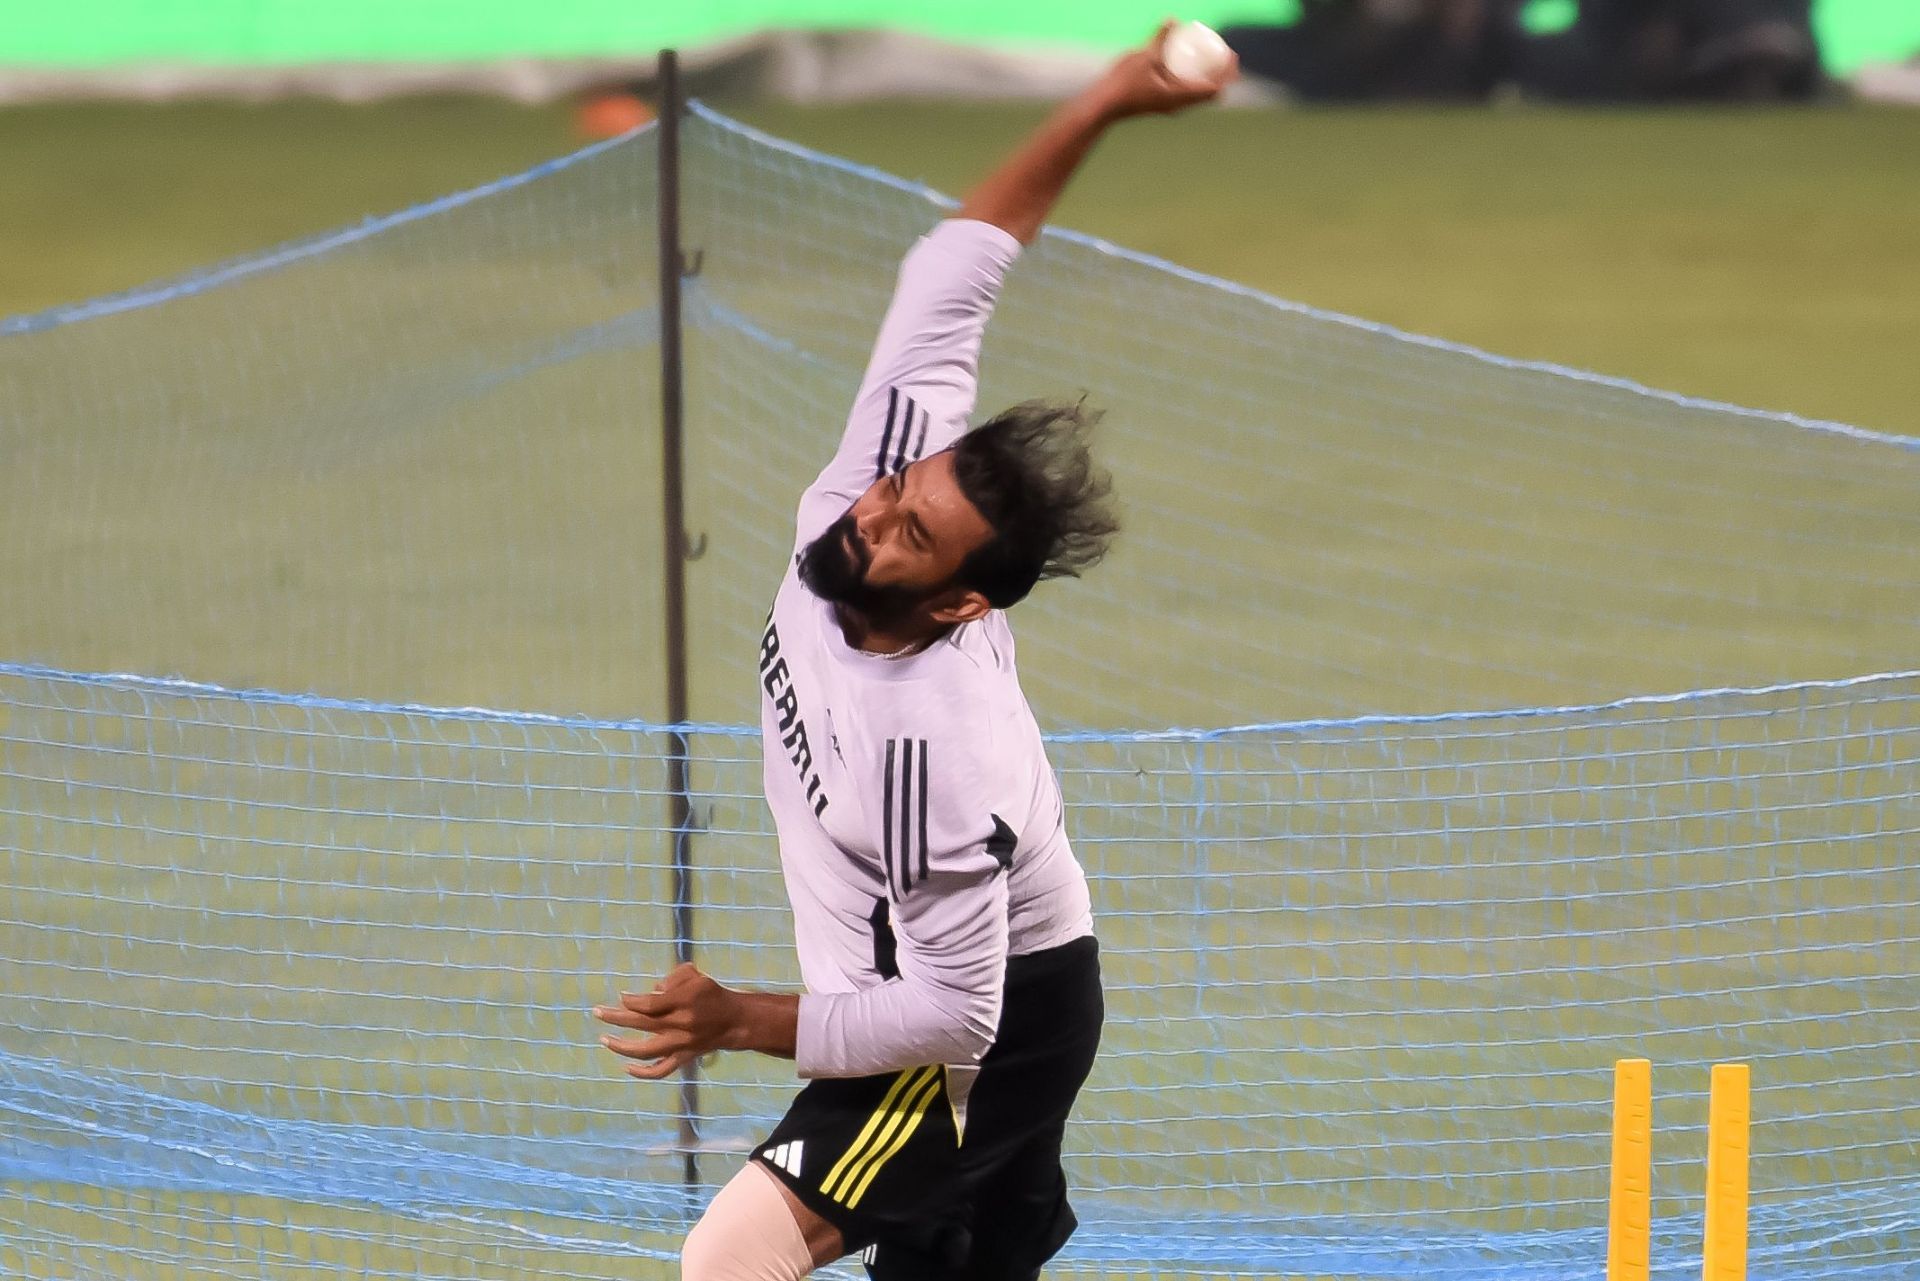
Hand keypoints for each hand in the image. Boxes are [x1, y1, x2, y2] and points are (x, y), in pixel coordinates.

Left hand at [594, 962, 742, 1079]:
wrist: (734, 1021)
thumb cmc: (712, 994)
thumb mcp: (695, 976)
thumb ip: (673, 977)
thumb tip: (652, 990)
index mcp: (683, 1001)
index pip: (648, 1003)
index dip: (631, 1001)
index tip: (621, 997)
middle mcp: (680, 1024)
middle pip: (641, 1023)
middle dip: (615, 1017)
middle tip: (597, 1012)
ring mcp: (680, 1044)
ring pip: (646, 1050)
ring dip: (622, 1046)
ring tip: (604, 1039)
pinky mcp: (683, 1058)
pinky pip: (661, 1070)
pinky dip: (643, 1073)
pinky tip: (626, 1067)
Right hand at [1090, 20, 1238, 120]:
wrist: (1104, 106)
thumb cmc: (1123, 83)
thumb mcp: (1144, 56)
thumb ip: (1160, 38)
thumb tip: (1172, 20)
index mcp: (1180, 96)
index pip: (1215, 89)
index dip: (1227, 73)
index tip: (1232, 56)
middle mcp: (1179, 106)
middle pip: (1211, 94)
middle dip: (1221, 75)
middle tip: (1225, 55)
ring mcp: (1171, 107)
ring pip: (1199, 95)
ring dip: (1208, 78)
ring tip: (1210, 60)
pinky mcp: (1162, 104)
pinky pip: (1187, 93)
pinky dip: (1194, 80)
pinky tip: (1187, 66)